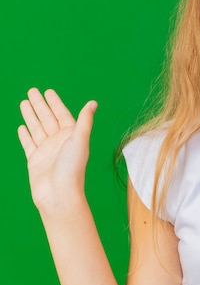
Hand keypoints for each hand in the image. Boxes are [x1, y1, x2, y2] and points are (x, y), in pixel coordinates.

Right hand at [18, 88, 97, 213]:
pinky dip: (25, 135)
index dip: (55, 102)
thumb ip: (84, 121)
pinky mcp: (35, 160)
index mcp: (71, 135)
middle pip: (47, 118)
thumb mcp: (80, 140)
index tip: (48, 91)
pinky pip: (29, 143)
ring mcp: (46, 150)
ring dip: (30, 116)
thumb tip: (93, 103)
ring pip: (36, 128)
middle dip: (39, 105)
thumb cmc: (72, 168)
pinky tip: (22, 126)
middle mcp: (59, 141)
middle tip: (31, 90)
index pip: (62, 114)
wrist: (59, 194)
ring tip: (23, 102)